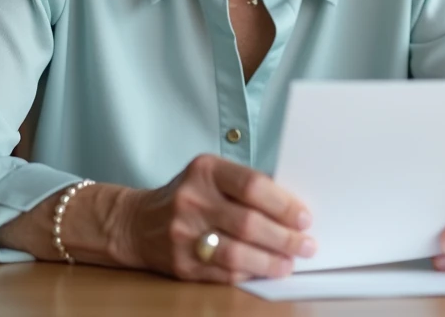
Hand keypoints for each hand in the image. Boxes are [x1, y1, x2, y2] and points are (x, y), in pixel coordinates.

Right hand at [113, 154, 315, 282]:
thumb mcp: (211, 176)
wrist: (138, 223)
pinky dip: (250, 274)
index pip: (252, 185)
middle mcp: (193, 200)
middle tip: (306, 245)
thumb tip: (292, 209)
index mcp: (205, 171)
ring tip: (289, 263)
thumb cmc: (187, 196)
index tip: (304, 217)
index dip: (283, 204)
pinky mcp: (182, 264)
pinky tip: (265, 272)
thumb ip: (245, 186)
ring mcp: (184, 234)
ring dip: (270, 262)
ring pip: (237, 254)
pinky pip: (224, 273)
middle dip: (284, 237)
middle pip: (248, 223)